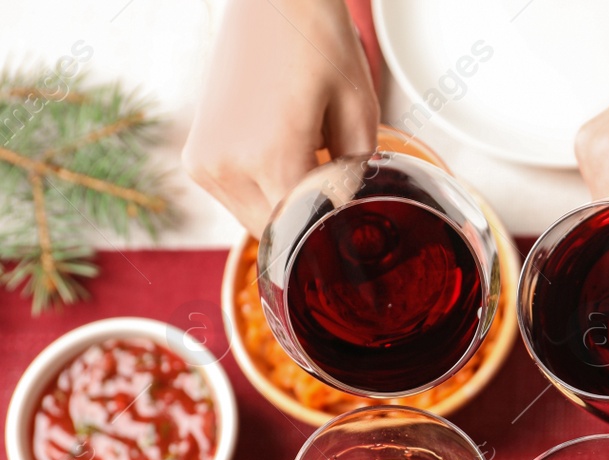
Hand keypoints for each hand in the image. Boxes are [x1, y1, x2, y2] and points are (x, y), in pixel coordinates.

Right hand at [184, 0, 377, 235]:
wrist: (271, 0)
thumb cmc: (317, 42)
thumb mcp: (359, 110)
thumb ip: (359, 172)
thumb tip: (352, 208)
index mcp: (269, 159)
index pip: (308, 231)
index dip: (336, 227)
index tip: (356, 218)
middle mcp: (226, 168)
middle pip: (280, 235)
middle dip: (309, 222)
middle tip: (337, 185)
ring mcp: (204, 164)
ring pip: (257, 222)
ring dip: (285, 209)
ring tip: (309, 160)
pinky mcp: (196, 157)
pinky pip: (237, 199)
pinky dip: (264, 192)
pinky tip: (285, 156)